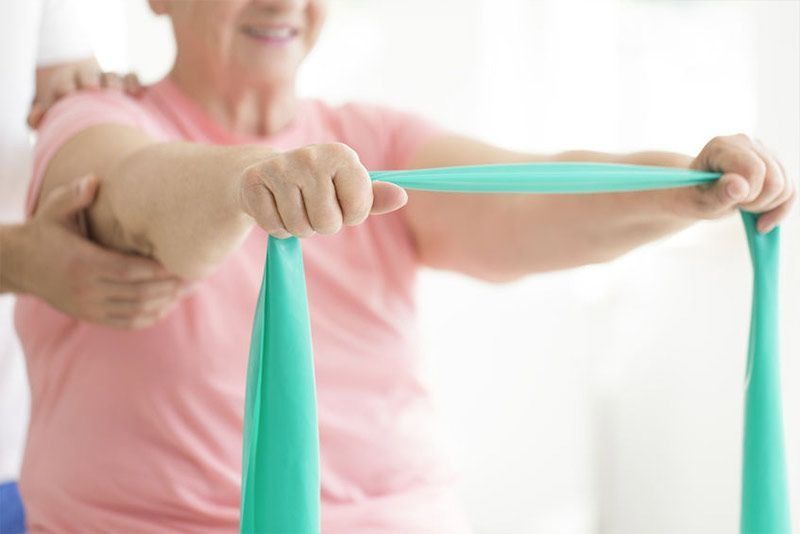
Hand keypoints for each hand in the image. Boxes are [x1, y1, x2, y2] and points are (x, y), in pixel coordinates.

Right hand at [14, 175, 183, 328]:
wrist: (19, 265)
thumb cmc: (45, 232)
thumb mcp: (54, 209)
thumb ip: (74, 195)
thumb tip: (94, 181)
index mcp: (83, 263)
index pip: (129, 271)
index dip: (158, 270)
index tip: (182, 261)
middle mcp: (86, 289)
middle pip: (139, 294)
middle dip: (170, 287)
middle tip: (196, 276)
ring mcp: (88, 307)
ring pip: (136, 311)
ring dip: (166, 302)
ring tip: (188, 289)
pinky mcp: (91, 317)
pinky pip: (127, 323)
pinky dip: (151, 316)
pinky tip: (168, 304)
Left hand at [27, 58, 141, 128]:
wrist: (83, 97)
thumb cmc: (66, 111)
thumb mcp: (49, 114)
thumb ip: (36, 119)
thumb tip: (37, 117)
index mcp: (67, 83)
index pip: (65, 82)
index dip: (66, 85)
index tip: (67, 94)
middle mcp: (88, 79)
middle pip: (89, 74)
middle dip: (90, 78)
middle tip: (90, 88)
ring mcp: (108, 81)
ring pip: (112, 74)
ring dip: (114, 81)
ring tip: (116, 93)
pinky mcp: (126, 84)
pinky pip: (132, 77)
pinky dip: (133, 81)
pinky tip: (136, 93)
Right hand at [238, 143, 407, 237]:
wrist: (268, 172)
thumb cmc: (318, 185)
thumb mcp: (349, 188)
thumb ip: (375, 196)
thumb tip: (402, 196)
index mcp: (342, 155)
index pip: (357, 210)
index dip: (349, 215)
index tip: (339, 202)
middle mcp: (311, 156)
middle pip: (327, 223)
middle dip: (322, 224)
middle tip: (313, 206)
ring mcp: (280, 167)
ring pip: (300, 228)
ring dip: (299, 226)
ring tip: (294, 205)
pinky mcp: (254, 182)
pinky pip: (274, 227)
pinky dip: (277, 226)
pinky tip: (275, 206)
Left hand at [668, 134, 795, 232]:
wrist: (697, 193)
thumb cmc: (695, 196)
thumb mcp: (699, 202)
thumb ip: (719, 195)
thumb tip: (740, 187)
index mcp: (722, 147)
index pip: (754, 169)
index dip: (748, 193)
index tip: (731, 201)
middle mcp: (745, 142)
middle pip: (774, 180)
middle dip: (757, 202)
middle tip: (736, 206)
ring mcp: (763, 151)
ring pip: (786, 186)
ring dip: (767, 206)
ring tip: (743, 206)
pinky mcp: (774, 164)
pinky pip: (790, 191)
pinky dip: (779, 210)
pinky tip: (762, 223)